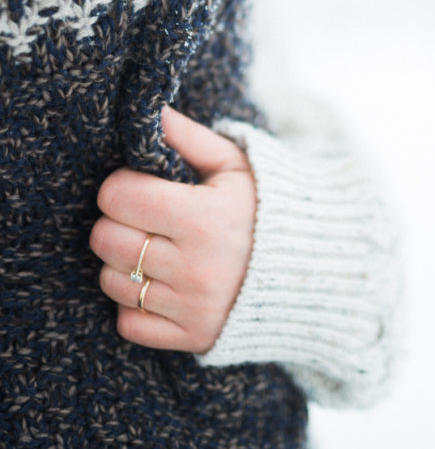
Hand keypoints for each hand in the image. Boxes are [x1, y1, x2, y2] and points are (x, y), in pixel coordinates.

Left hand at [89, 105, 255, 353]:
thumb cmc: (266, 206)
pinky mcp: (191, 338)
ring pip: (111, 282)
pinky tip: (164, 284)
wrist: (315, 268)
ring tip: (157, 248)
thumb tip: (151, 111)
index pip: (118, 196)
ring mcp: (192, 307)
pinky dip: (137, 304)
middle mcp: (195, 267)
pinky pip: (128, 323)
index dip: (121, 185)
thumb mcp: (235, 164)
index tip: (141, 185)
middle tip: (145, 217)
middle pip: (106, 239)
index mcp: (204, 217)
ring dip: (124, 264)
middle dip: (117, 222)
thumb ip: (189, 137)